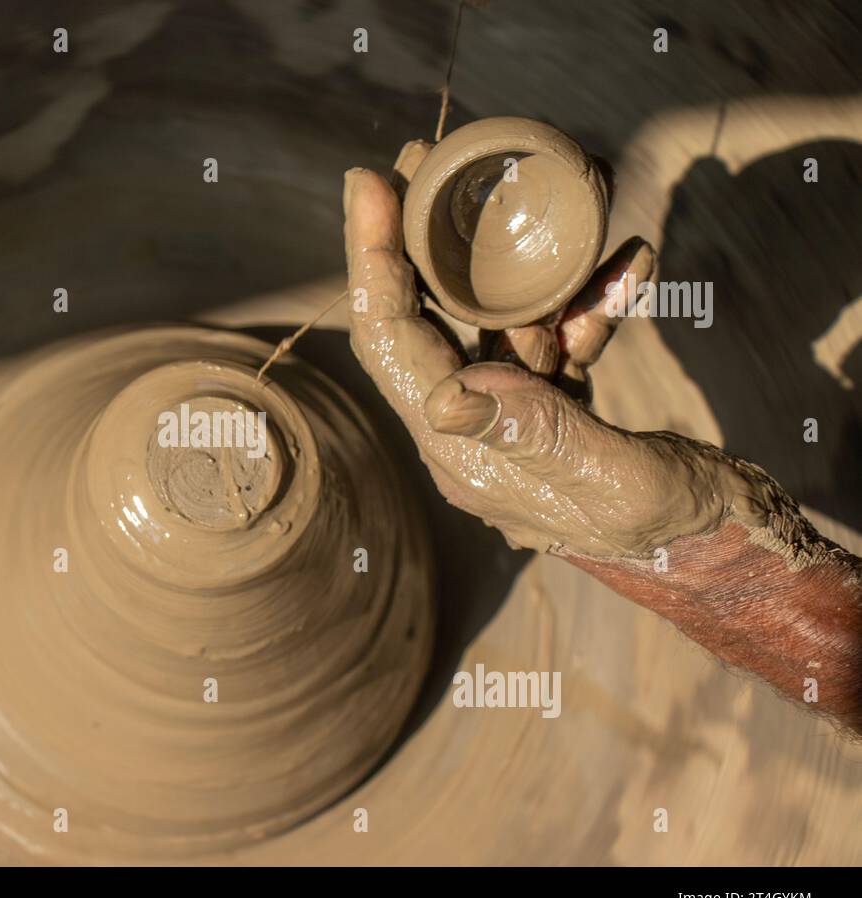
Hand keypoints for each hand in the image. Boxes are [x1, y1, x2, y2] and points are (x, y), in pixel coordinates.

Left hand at [342, 149, 764, 559]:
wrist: (718, 548)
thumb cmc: (667, 528)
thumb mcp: (607, 482)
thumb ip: (533, 434)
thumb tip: (444, 398)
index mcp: (460, 453)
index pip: (390, 344)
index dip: (372, 263)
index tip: (369, 184)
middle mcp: (471, 431)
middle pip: (423, 319)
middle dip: (421, 238)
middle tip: (423, 160)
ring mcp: (510, 416)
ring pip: (495, 320)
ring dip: (522, 261)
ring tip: (543, 193)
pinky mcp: (554, 407)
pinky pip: (555, 336)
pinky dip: (586, 298)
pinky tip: (627, 263)